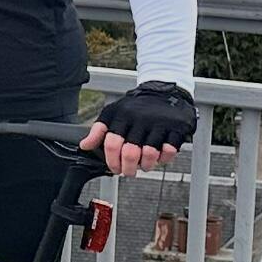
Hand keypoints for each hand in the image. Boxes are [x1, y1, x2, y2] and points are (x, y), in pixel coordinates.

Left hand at [79, 83, 196, 176]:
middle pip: (130, 153)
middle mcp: (140, 119)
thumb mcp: (113, 113)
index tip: (114, 168)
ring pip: (150, 155)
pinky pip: (169, 150)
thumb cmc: (137, 106)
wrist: (165, 90)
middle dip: (128, 168)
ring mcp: (159, 124)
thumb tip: (85, 146)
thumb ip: (98, 130)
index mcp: (123, 116)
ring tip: (144, 165)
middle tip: (128, 171)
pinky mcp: (176, 128)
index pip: (112, 144)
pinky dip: (163, 158)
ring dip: (146, 166)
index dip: (111, 161)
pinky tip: (159, 156)